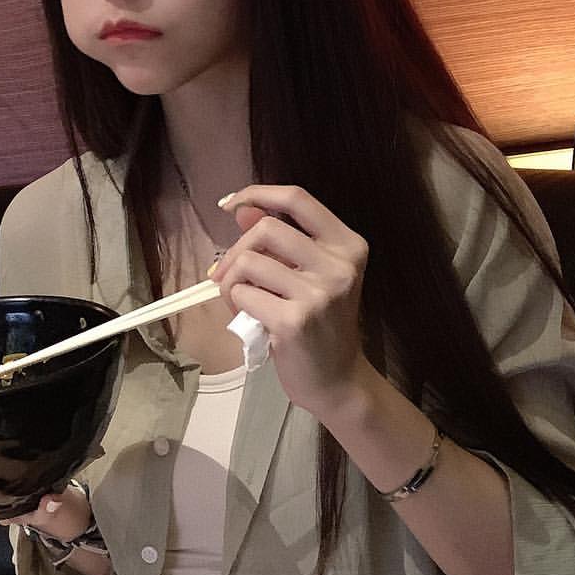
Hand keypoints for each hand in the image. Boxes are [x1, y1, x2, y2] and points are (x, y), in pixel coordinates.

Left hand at [209, 184, 369, 420]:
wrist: (337, 380)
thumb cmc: (320, 326)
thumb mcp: (309, 276)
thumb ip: (280, 242)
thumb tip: (243, 209)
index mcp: (347, 245)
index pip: (297, 199)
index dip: (258, 193)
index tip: (231, 204)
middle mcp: (339, 265)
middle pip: (266, 228)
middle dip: (236, 249)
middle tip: (227, 274)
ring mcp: (318, 294)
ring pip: (248, 262)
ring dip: (231, 281)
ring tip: (241, 301)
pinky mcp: (294, 321)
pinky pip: (242, 295)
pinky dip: (234, 305)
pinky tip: (249, 319)